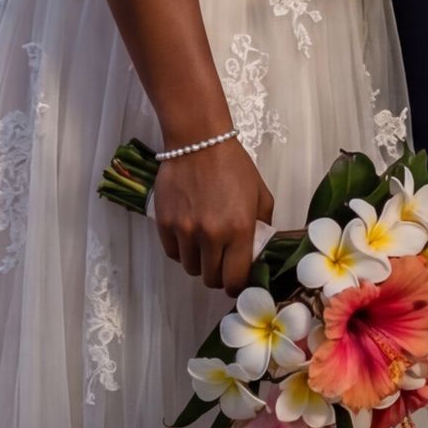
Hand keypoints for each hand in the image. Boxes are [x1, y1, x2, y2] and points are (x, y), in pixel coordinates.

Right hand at [150, 138, 274, 290]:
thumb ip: (263, 225)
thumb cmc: (233, 166)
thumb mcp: (260, 194)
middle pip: (211, 279)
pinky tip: (189, 235)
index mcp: (239, 230)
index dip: (237, 286)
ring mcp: (185, 231)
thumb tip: (260, 249)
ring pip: (190, 268)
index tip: (237, 281)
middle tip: (222, 262)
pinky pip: (173, 252)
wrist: (198, 142)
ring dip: (199, 262)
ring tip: (205, 244)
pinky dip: (181, 250)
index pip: (235, 279)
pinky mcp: (164, 225)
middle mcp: (211, 236)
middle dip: (218, 274)